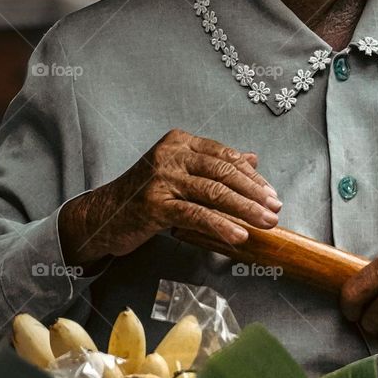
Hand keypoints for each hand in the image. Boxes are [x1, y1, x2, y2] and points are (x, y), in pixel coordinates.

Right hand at [58, 129, 281, 266]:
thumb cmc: (144, 196)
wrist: (102, 216)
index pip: (224, 155)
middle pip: (223, 171)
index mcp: (179, 142)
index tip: (271, 193)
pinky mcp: (153, 204)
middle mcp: (170, 154)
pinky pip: (195, 214)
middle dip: (254, 192)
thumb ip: (213, 165)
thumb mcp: (179, 174)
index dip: (252, 175)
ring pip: (213, 192)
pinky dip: (220, 225)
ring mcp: (160, 178)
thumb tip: (253, 158)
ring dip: (245, 209)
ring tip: (266, 223)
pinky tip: (238, 235)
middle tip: (275, 209)